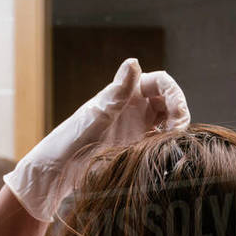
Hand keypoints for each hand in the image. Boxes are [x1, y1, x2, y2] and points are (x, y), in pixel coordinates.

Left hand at [3, 58, 190, 220]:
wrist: (55, 174)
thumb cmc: (69, 143)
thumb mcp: (95, 117)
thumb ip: (116, 93)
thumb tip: (133, 62)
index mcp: (123, 93)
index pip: (160, 82)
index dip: (174, 93)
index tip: (176, 113)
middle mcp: (132, 108)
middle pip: (169, 101)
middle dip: (180, 113)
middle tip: (178, 133)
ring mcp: (135, 129)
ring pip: (167, 121)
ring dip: (176, 129)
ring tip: (173, 145)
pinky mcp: (135, 149)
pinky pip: (159, 141)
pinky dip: (168, 145)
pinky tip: (165, 155)